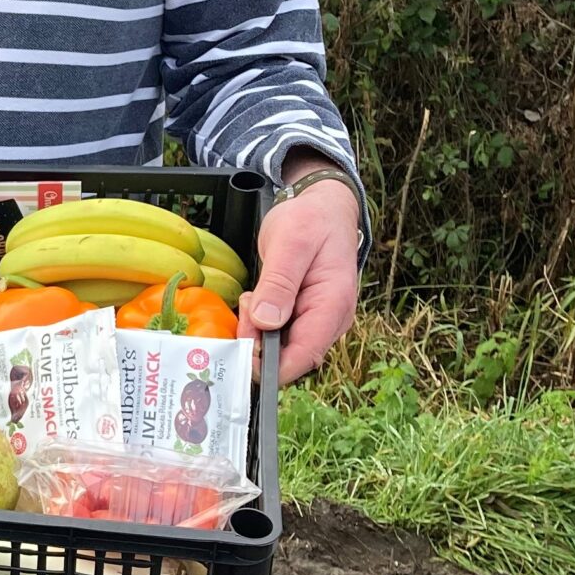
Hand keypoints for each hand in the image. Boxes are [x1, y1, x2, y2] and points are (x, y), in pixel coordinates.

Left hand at [242, 178, 360, 382]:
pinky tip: (256, 299)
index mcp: (333, 305)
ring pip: (280, 347)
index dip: (272, 368)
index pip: (305, 355)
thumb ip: (279, 283)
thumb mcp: (290, 244)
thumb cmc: (311, 220)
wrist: (322, 207)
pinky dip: (260, 323)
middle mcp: (329, 320)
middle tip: (246, 306)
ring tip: (253, 296)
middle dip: (258, 344)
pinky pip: (277, 333)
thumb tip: (267, 323)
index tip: (241, 356)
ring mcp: (316, 320)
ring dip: (257, 331)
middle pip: (289, 356)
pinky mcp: (302, 316)